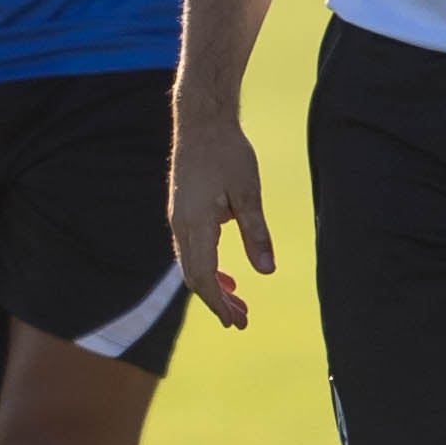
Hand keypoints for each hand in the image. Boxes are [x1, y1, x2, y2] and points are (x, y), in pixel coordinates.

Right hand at [167, 107, 276, 331]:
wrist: (201, 122)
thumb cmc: (227, 153)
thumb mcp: (248, 193)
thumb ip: (256, 233)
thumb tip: (267, 271)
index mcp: (196, 224)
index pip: (203, 277)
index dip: (219, 304)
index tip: (238, 322)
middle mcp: (181, 226)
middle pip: (194, 277)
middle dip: (217, 302)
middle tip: (242, 321)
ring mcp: (178, 219)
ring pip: (190, 265)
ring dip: (213, 286)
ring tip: (237, 302)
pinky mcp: (182, 212)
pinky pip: (190, 250)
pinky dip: (207, 267)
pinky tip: (226, 273)